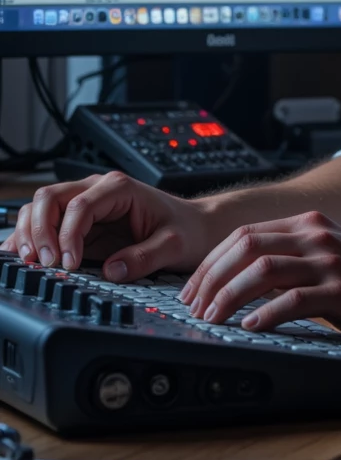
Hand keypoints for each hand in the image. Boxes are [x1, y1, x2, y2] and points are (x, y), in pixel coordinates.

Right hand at [3, 172, 216, 280]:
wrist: (197, 226)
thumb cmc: (187, 229)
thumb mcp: (174, 245)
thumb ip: (144, 257)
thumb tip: (111, 271)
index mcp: (119, 188)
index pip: (79, 206)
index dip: (67, 236)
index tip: (68, 264)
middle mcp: (98, 190)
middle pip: (50, 198)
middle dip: (40, 231)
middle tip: (46, 263)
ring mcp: (86, 204)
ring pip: (41, 207)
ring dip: (31, 233)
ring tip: (33, 262)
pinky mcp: (81, 222)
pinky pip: (46, 223)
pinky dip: (31, 237)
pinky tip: (24, 255)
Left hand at [180, 212, 340, 353]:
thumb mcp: (332, 260)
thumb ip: (296, 260)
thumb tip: (246, 281)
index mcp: (311, 225)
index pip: (243, 234)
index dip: (210, 262)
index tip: (193, 289)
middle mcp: (318, 236)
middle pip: (245, 247)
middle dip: (211, 278)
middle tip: (194, 307)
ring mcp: (332, 262)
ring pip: (263, 270)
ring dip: (229, 296)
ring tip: (213, 320)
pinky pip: (294, 300)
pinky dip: (265, 314)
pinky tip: (250, 328)